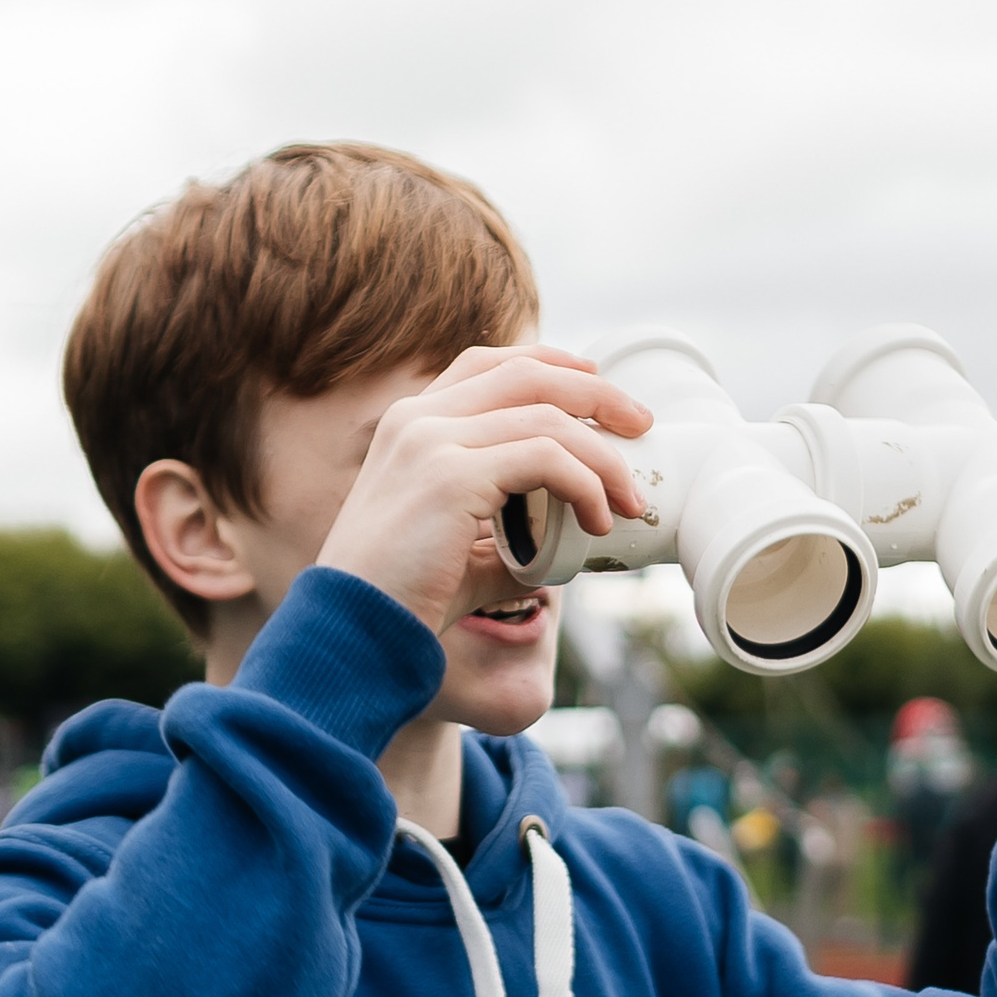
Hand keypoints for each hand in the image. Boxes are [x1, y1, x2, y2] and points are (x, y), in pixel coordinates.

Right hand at [317, 345, 653, 631]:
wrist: (354, 632)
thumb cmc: (404, 599)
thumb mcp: (461, 545)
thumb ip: (509, 527)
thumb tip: (570, 537)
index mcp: (411, 423)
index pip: (489, 364)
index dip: (552, 364)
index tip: (599, 388)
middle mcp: (418, 419)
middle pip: (527, 372)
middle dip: (597, 393)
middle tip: (642, 425)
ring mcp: (432, 442)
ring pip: (548, 417)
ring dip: (603, 457)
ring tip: (629, 500)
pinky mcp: (451, 477)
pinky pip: (545, 459)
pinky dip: (586, 484)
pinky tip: (597, 519)